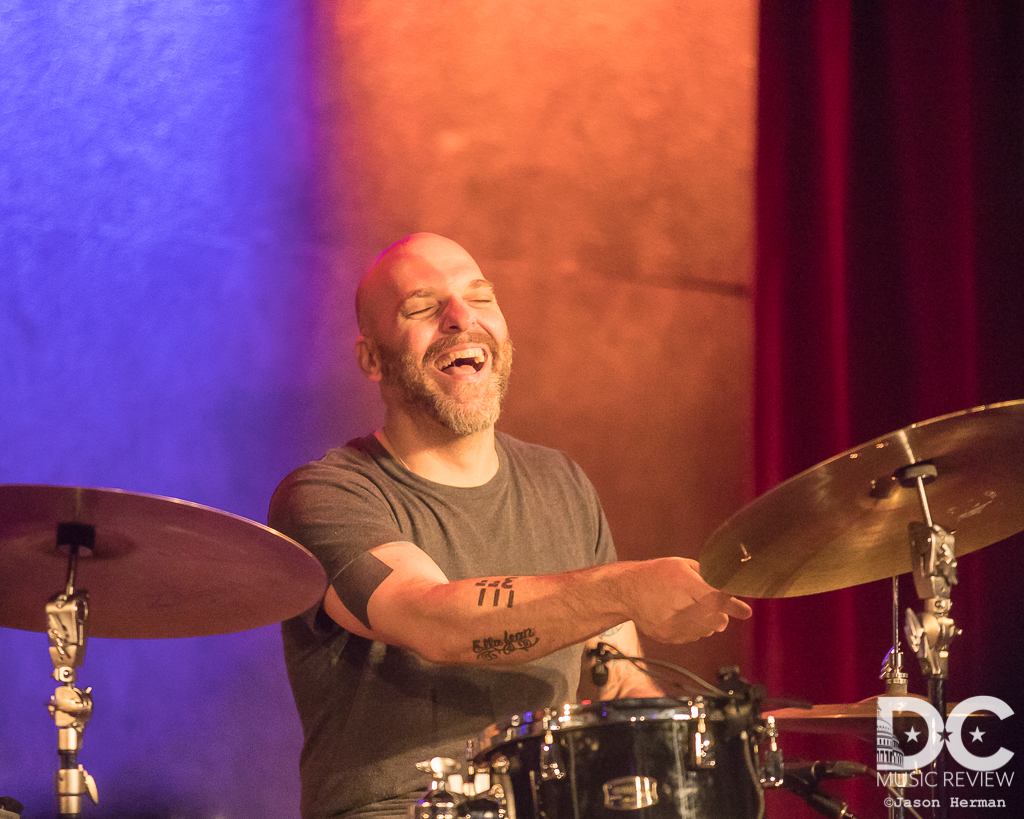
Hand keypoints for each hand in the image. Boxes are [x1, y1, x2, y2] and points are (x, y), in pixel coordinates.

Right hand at [626, 558, 751, 643]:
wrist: (626, 591)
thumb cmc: (656, 574)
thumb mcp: (681, 565)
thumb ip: (707, 576)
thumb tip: (731, 589)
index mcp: (681, 581)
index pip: (715, 598)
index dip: (734, 606)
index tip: (746, 611)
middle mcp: (676, 605)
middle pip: (715, 619)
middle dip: (721, 614)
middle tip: (714, 605)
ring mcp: (670, 624)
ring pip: (706, 630)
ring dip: (708, 621)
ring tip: (692, 608)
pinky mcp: (667, 637)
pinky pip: (693, 637)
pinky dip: (695, 628)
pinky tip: (682, 616)